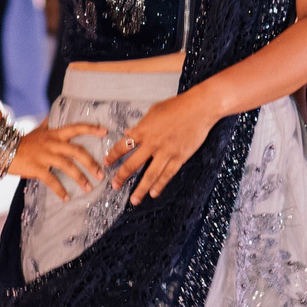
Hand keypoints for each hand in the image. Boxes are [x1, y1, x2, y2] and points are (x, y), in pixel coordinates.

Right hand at [8, 120, 106, 200]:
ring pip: (67, 166)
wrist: (2, 148)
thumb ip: (48, 123)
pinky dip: (60, 190)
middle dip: (91, 163)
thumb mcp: (38, 130)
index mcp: (54, 134)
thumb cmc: (23, 141)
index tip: (105, 132)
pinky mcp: (36, 168)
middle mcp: (52, 143)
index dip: (90, 129)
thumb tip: (53, 114)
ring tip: (89, 188)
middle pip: (77, 151)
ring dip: (80, 178)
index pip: (76, 128)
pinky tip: (67, 198)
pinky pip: (51, 180)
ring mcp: (44, 155)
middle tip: (101, 174)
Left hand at [106, 88, 221, 203]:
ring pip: (150, 175)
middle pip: (132, 164)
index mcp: (143, 130)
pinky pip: (167, 174)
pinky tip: (153, 193)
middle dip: (122, 176)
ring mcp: (166, 152)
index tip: (107, 162)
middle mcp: (152, 143)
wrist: (199, 109)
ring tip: (134, 200)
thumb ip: (141, 124)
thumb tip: (129, 132)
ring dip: (140, 189)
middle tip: (114, 185)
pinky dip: (160, 185)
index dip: (113, 155)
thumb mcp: (154, 111)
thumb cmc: (177, 106)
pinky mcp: (179, 157)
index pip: (123, 146)